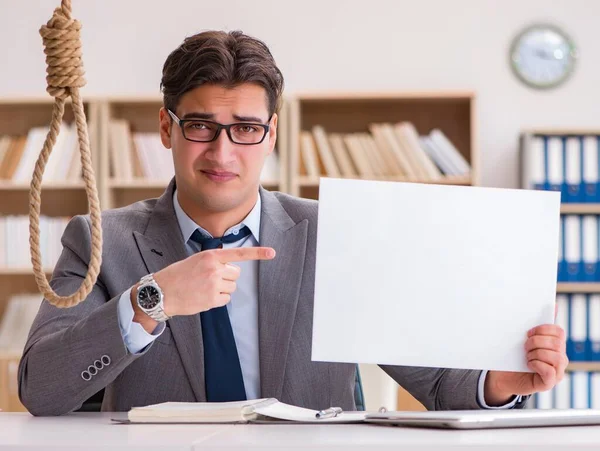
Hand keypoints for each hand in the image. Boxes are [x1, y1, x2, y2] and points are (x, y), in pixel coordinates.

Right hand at [132, 247, 274, 330]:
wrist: (160, 292)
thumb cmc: (177, 275)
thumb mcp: (195, 260)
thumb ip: (213, 261)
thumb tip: (230, 266)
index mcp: (210, 256)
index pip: (238, 253)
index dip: (258, 253)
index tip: (272, 253)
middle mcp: (214, 268)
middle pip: (236, 274)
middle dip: (227, 277)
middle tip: (209, 280)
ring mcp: (214, 284)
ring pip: (232, 287)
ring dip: (222, 289)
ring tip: (203, 288)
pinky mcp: (213, 299)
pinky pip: (226, 299)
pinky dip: (218, 300)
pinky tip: (203, 297)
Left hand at [484, 323, 567, 404]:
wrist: (503, 376)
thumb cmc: (513, 357)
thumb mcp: (521, 341)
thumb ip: (532, 329)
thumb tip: (551, 309)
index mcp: (555, 346)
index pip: (559, 332)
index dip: (543, 329)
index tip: (528, 332)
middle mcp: (560, 358)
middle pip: (558, 344)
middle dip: (537, 342)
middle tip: (524, 346)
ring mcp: (557, 372)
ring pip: (557, 357)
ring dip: (537, 354)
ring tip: (527, 356)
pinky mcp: (549, 383)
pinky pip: (550, 372)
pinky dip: (537, 365)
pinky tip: (528, 364)